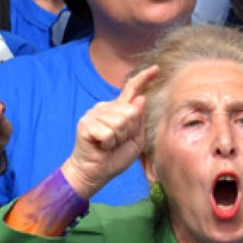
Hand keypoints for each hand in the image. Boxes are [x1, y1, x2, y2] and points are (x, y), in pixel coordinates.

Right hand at [61, 66, 157, 198]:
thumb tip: (140, 98)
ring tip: (109, 145)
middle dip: (129, 131)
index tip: (156, 69)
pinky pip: (108, 132)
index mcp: (118, 110)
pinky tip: (101, 147)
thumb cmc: (114, 157)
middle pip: (130, 112)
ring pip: (120, 122)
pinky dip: (108, 144)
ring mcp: (94, 114)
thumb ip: (139, 121)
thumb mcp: (135, 141)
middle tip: (117, 142)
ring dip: (118, 139)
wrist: (95, 173)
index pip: (132, 90)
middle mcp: (105, 108)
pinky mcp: (86, 124)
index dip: (144, 79)